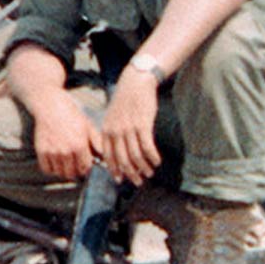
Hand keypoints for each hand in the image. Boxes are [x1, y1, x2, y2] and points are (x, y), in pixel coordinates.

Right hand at [30, 90, 100, 180]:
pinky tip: (56, 161)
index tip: (85, 163)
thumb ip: (96, 143)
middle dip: (75, 170)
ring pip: (60, 173)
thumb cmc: (71, 114)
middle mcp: (65, 151)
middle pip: (72, 173)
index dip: (86, 167)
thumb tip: (104, 157)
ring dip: (64, 170)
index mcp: (79, 146)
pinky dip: (51, 169)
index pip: (85, 168)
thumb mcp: (88, 126)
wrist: (50, 105)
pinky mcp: (41, 151)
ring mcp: (52, 152)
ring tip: (66, 162)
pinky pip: (47, 169)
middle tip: (75, 164)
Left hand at [101, 68, 160, 185]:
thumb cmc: (126, 100)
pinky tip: (157, 161)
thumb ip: (112, 133)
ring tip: (150, 172)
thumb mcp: (112, 116)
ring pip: (136, 156)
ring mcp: (129, 129)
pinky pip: (147, 147)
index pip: (109, 157)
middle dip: (131, 174)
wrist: (135, 82)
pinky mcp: (143, 125)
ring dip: (144, 167)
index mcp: (107, 131)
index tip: (121, 180)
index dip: (115, 170)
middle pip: (123, 160)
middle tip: (138, 182)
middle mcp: (116, 132)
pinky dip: (153, 157)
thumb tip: (118, 151)